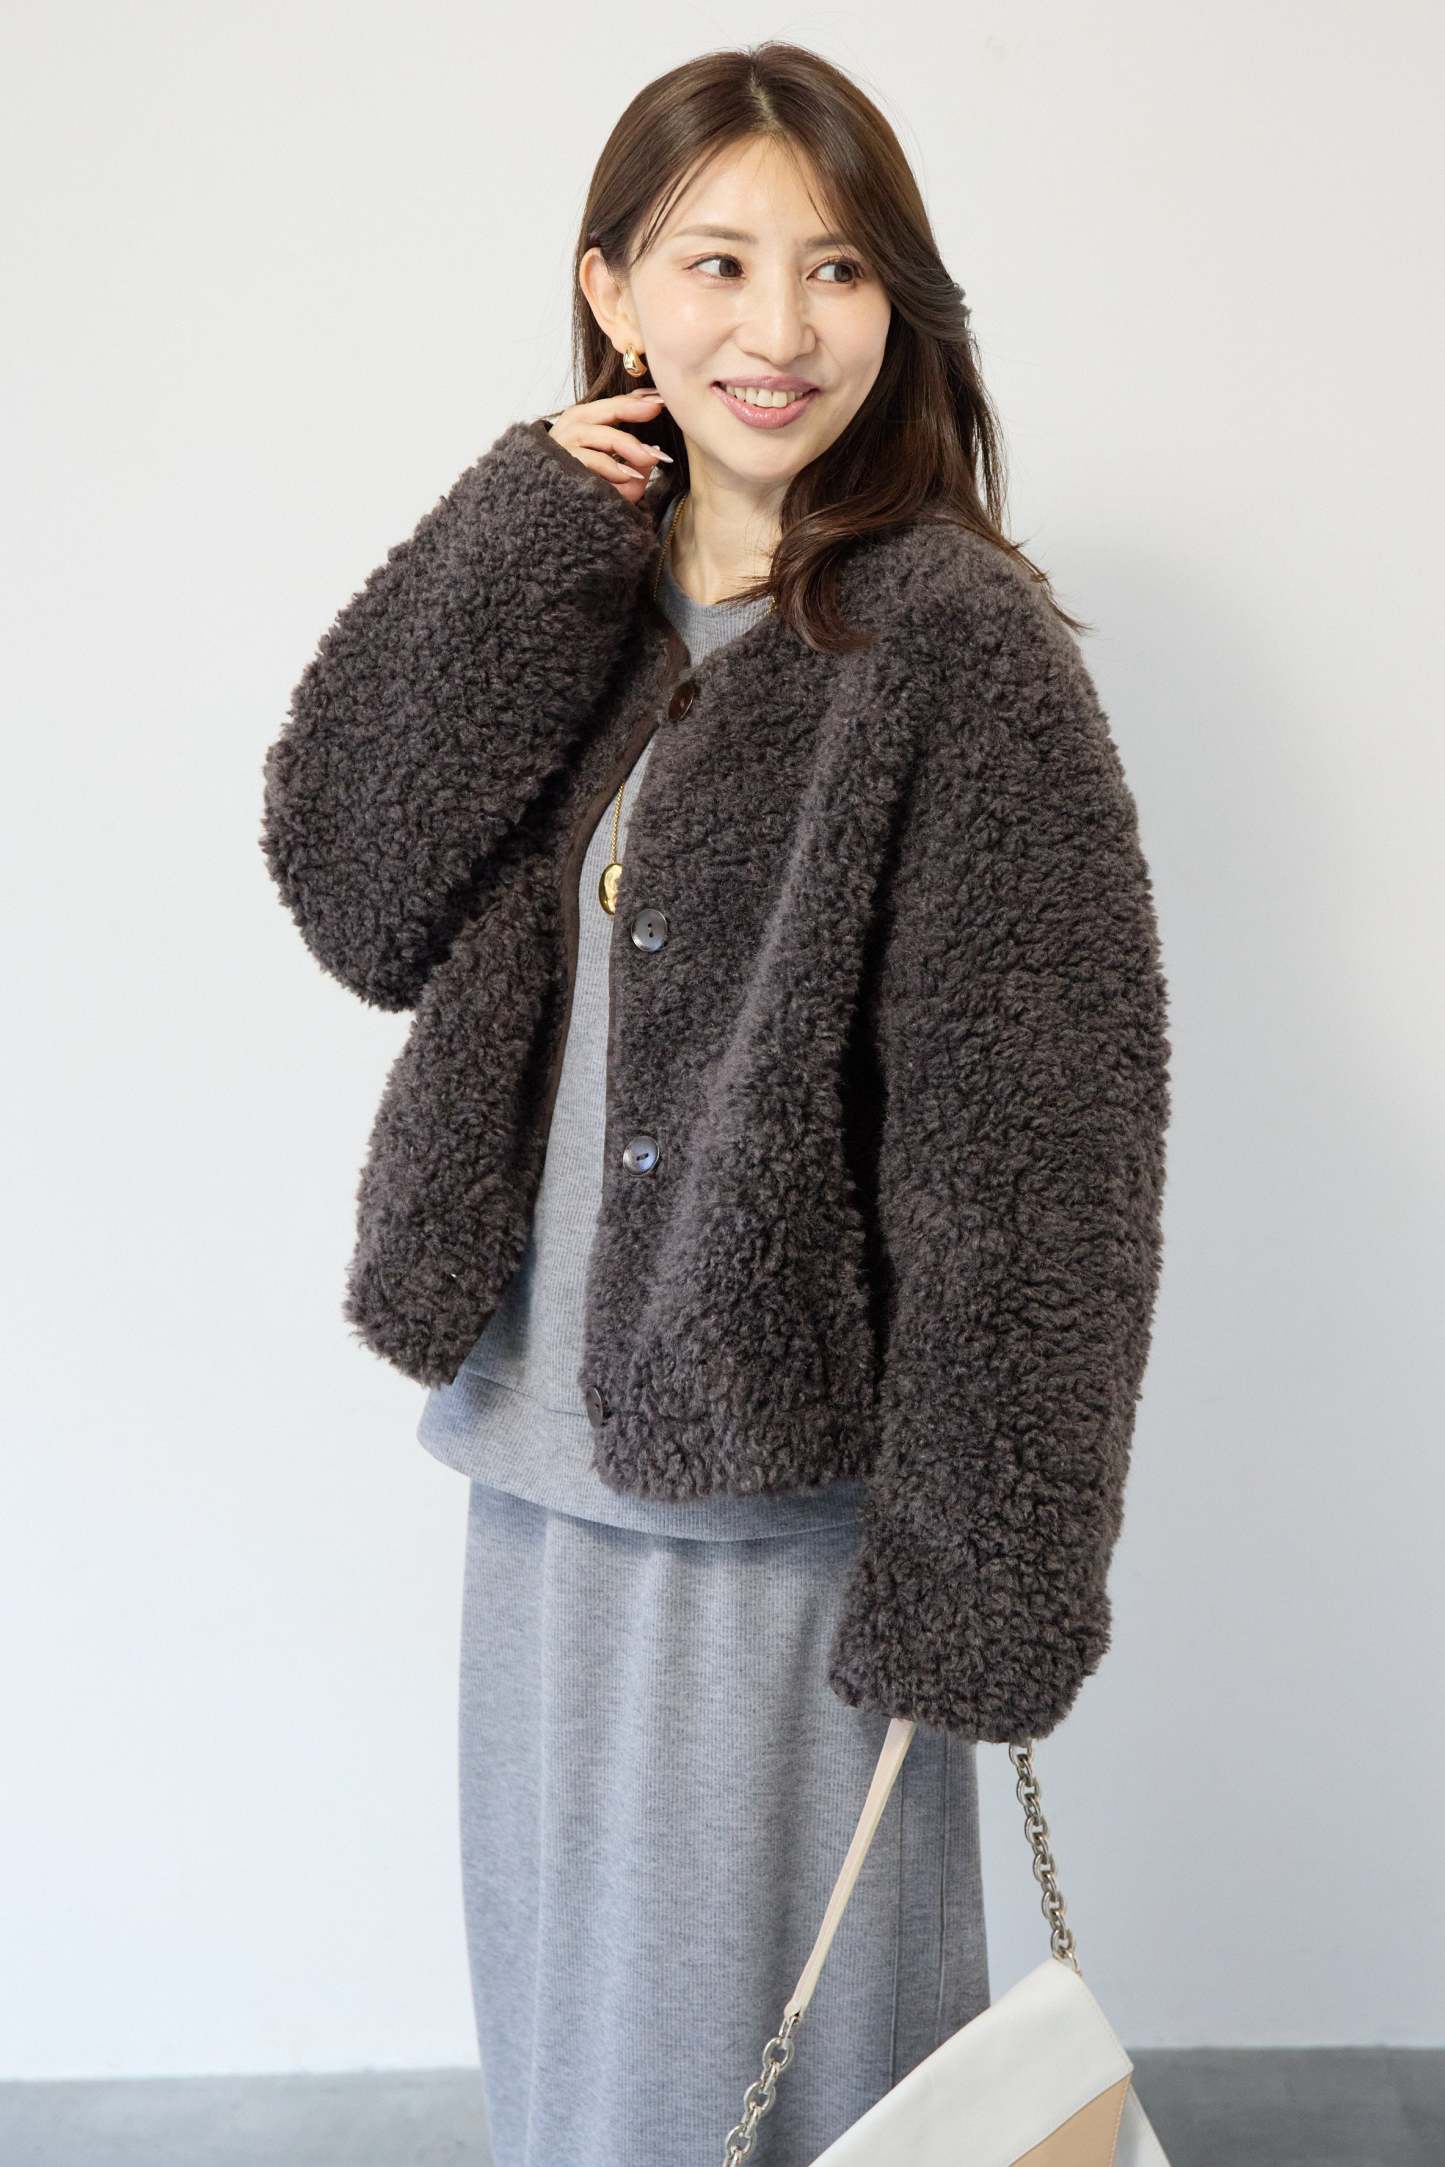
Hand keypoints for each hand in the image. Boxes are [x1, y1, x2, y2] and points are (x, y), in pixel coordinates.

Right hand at [547, 389, 669, 506]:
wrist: (560, 525)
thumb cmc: (593, 500)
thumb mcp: (622, 480)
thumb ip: (637, 466)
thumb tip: (654, 453)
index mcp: (580, 428)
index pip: (607, 407)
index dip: (633, 399)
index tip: (660, 396)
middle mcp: (565, 435)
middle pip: (594, 412)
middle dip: (626, 407)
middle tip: (656, 408)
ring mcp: (557, 452)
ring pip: (588, 434)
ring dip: (622, 443)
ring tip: (649, 456)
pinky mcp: (556, 472)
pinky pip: (583, 462)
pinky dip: (607, 467)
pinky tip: (627, 475)